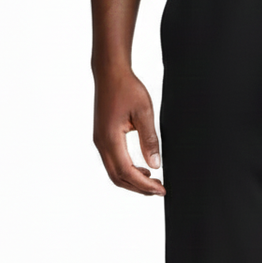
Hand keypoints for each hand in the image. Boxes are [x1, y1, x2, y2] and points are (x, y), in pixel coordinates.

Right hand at [92, 67, 165, 196]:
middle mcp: (101, 143)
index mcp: (110, 138)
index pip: (127, 172)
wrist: (110, 72)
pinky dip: (127, 171)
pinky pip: (113, 162)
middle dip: (139, 188)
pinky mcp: (102, 138)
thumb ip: (150, 140)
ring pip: (114, 172)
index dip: (145, 185)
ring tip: (154, 182)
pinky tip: (143, 169)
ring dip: (133, 181)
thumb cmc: (127, 88)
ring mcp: (100, 141)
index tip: (161, 190)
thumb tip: (155, 165)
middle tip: (159, 190)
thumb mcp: (145, 113)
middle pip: (118, 177)